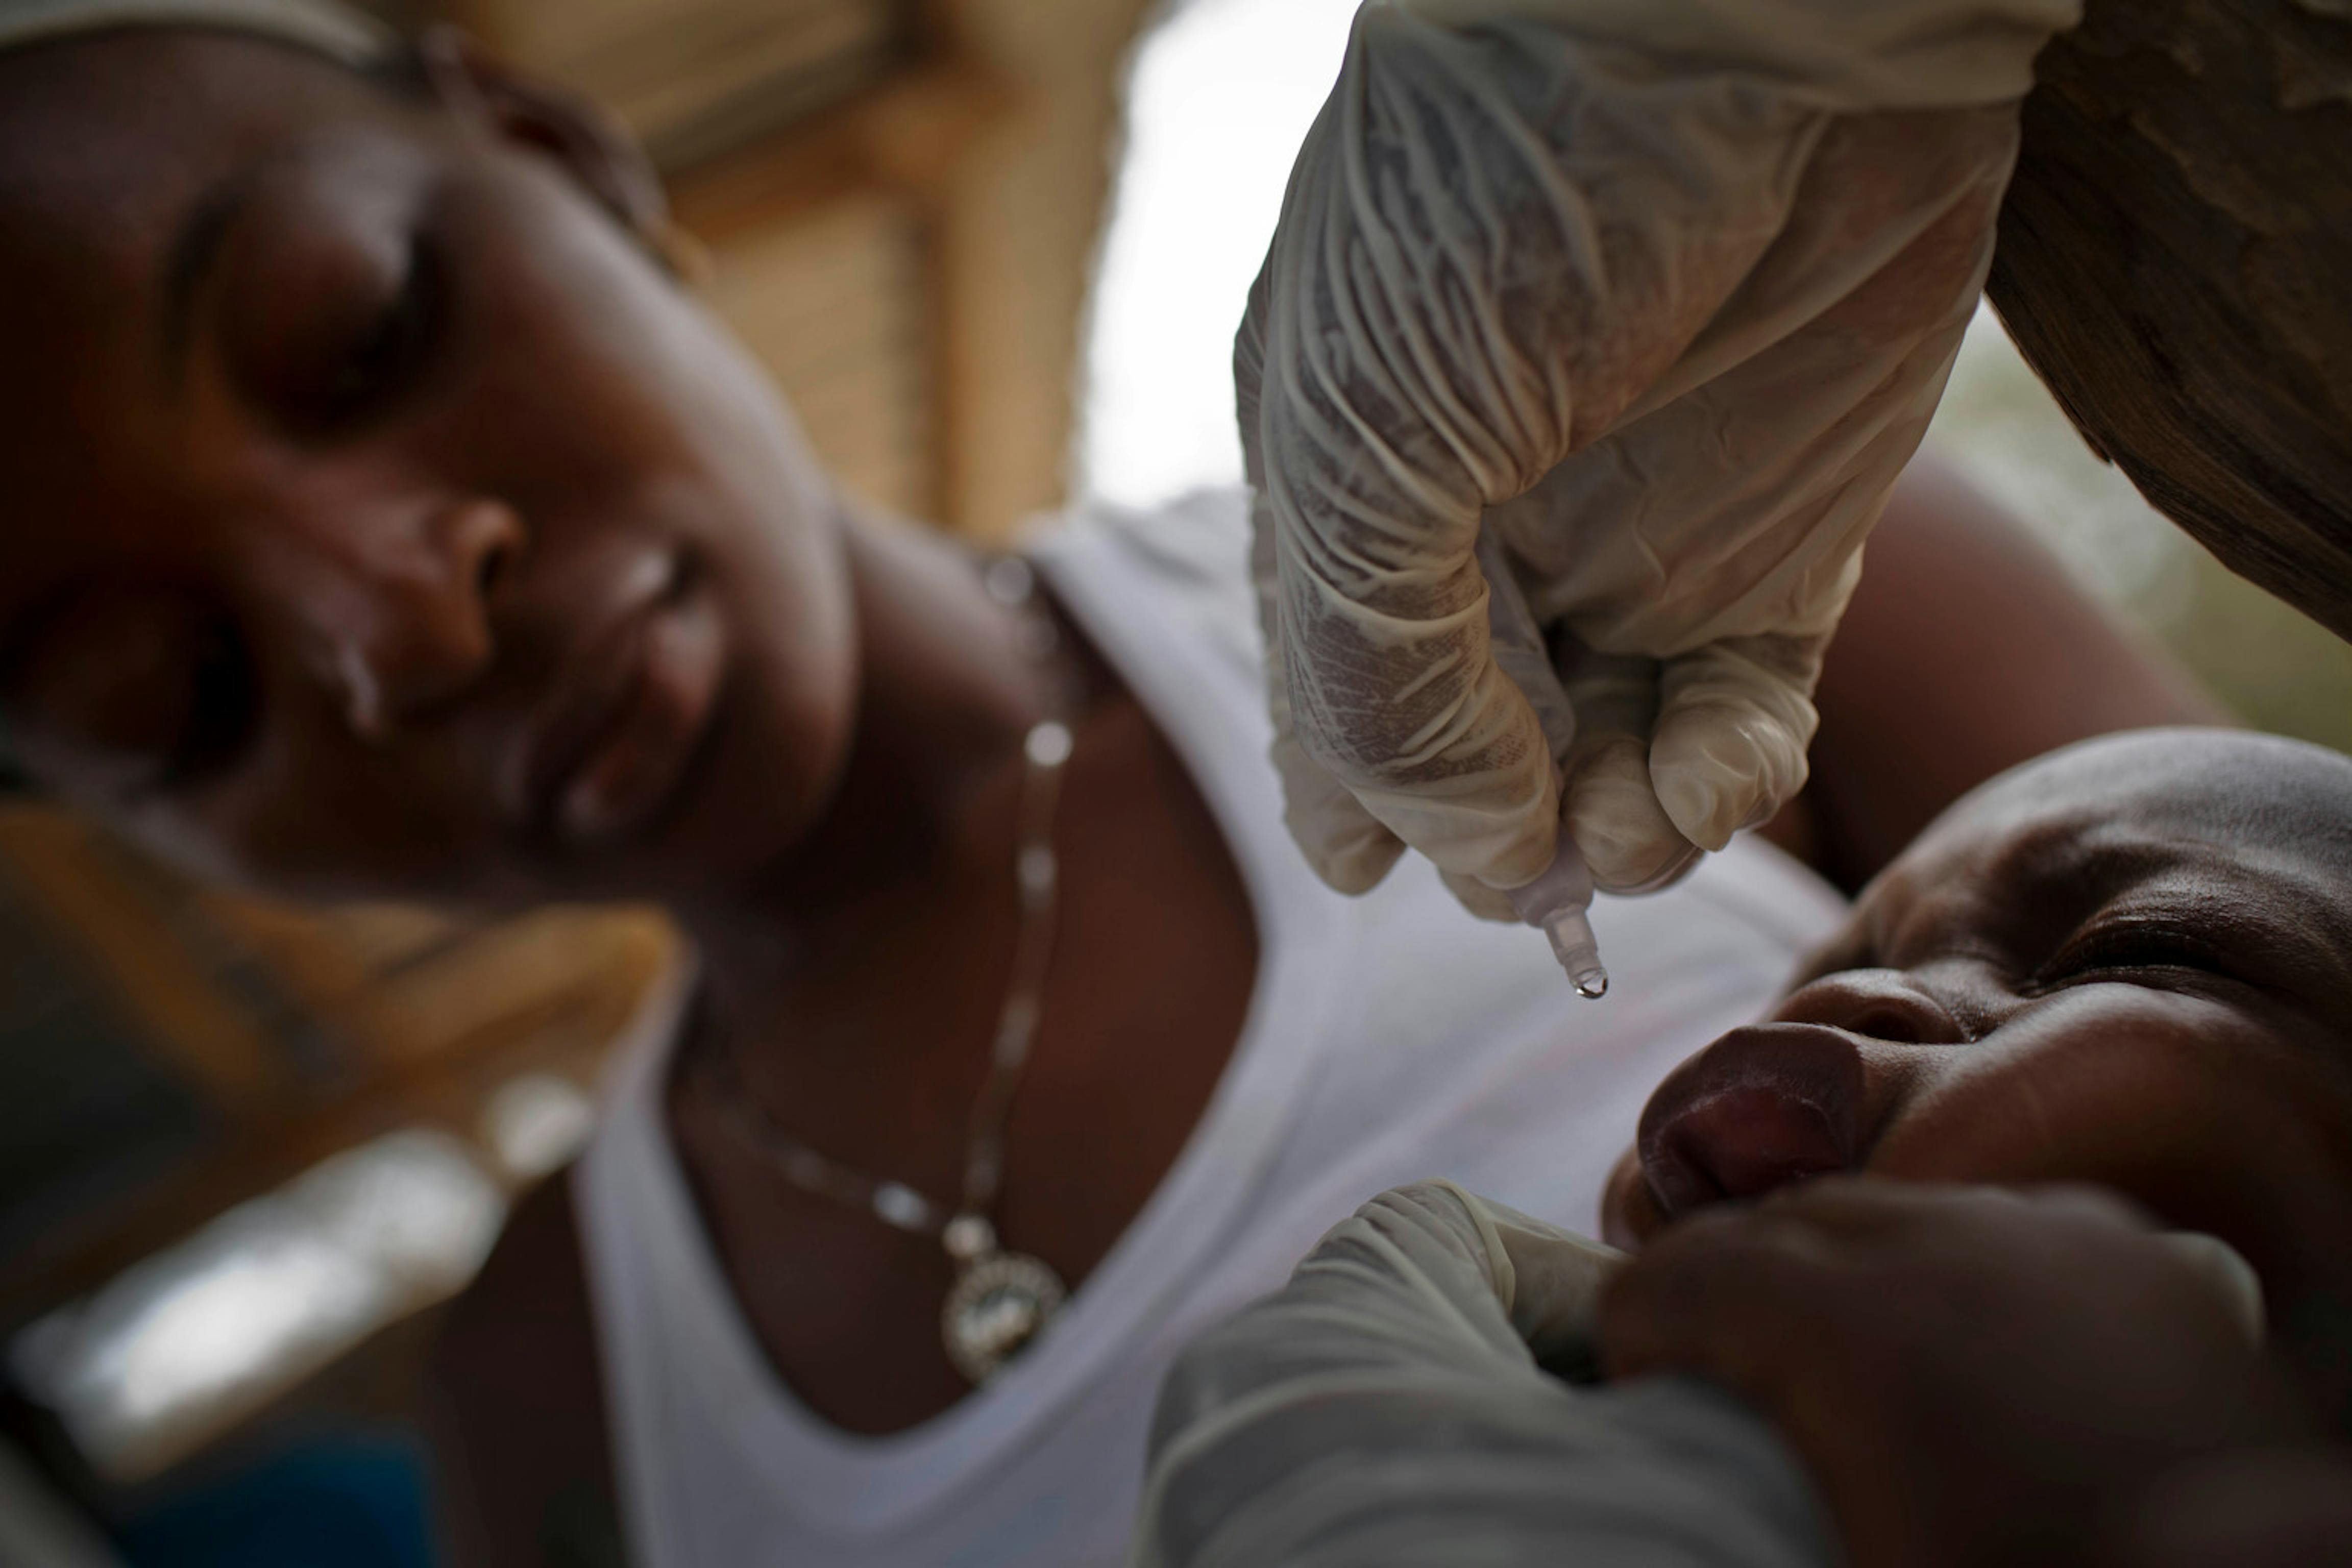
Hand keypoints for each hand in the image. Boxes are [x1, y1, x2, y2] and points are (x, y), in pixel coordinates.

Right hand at [1237, 0, 2063, 902]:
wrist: (1745, 36)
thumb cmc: (1489, 212)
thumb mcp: (1365, 457)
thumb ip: (1378, 677)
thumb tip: (1463, 857)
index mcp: (1345, 507)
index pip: (1332, 704)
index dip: (1357, 805)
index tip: (1375, 870)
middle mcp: (1481, 546)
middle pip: (1474, 763)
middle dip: (1501, 841)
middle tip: (1535, 859)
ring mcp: (1629, 552)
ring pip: (1607, 771)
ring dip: (1616, 833)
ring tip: (1629, 814)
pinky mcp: (1774, 552)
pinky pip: (1739, 722)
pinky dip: (1724, 778)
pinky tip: (1712, 762)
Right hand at [1597, 1179, 2317, 1567]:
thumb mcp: (1851, 1543)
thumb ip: (1763, 1458)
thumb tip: (1696, 1455)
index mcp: (1840, 1322)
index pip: (1677, 1276)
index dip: (1635, 1326)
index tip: (1634, 1377)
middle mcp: (1929, 1242)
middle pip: (1777, 1223)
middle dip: (1728, 1282)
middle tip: (1717, 1361)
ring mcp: (2035, 1231)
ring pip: (1889, 1207)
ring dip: (1842, 1262)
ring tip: (1839, 1343)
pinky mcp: (2119, 1246)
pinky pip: (1997, 1220)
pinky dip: (1954, 1264)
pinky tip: (1960, 1327)